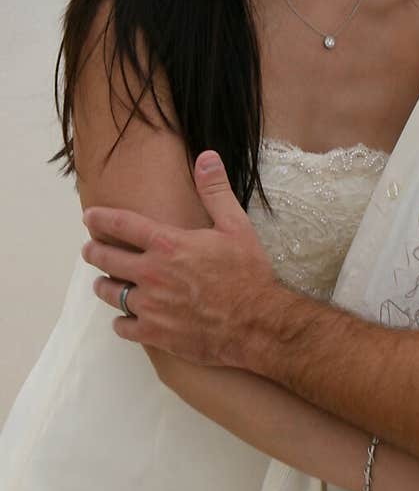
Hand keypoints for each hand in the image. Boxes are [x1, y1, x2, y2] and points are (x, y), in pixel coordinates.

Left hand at [82, 151, 281, 366]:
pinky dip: (121, 321)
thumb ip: (216, 191)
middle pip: (107, 259)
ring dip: (104, 286)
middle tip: (89, 250)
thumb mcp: (236, 226)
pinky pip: (123, 327)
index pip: (122, 225)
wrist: (257, 323)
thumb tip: (206, 157)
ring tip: (103, 284)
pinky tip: (125, 318)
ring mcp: (150, 306)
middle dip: (94, 251)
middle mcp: (151, 273)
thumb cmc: (247, 273)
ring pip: (110, 293)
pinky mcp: (154, 333)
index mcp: (168, 244)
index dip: (101, 218)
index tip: (88, 217)